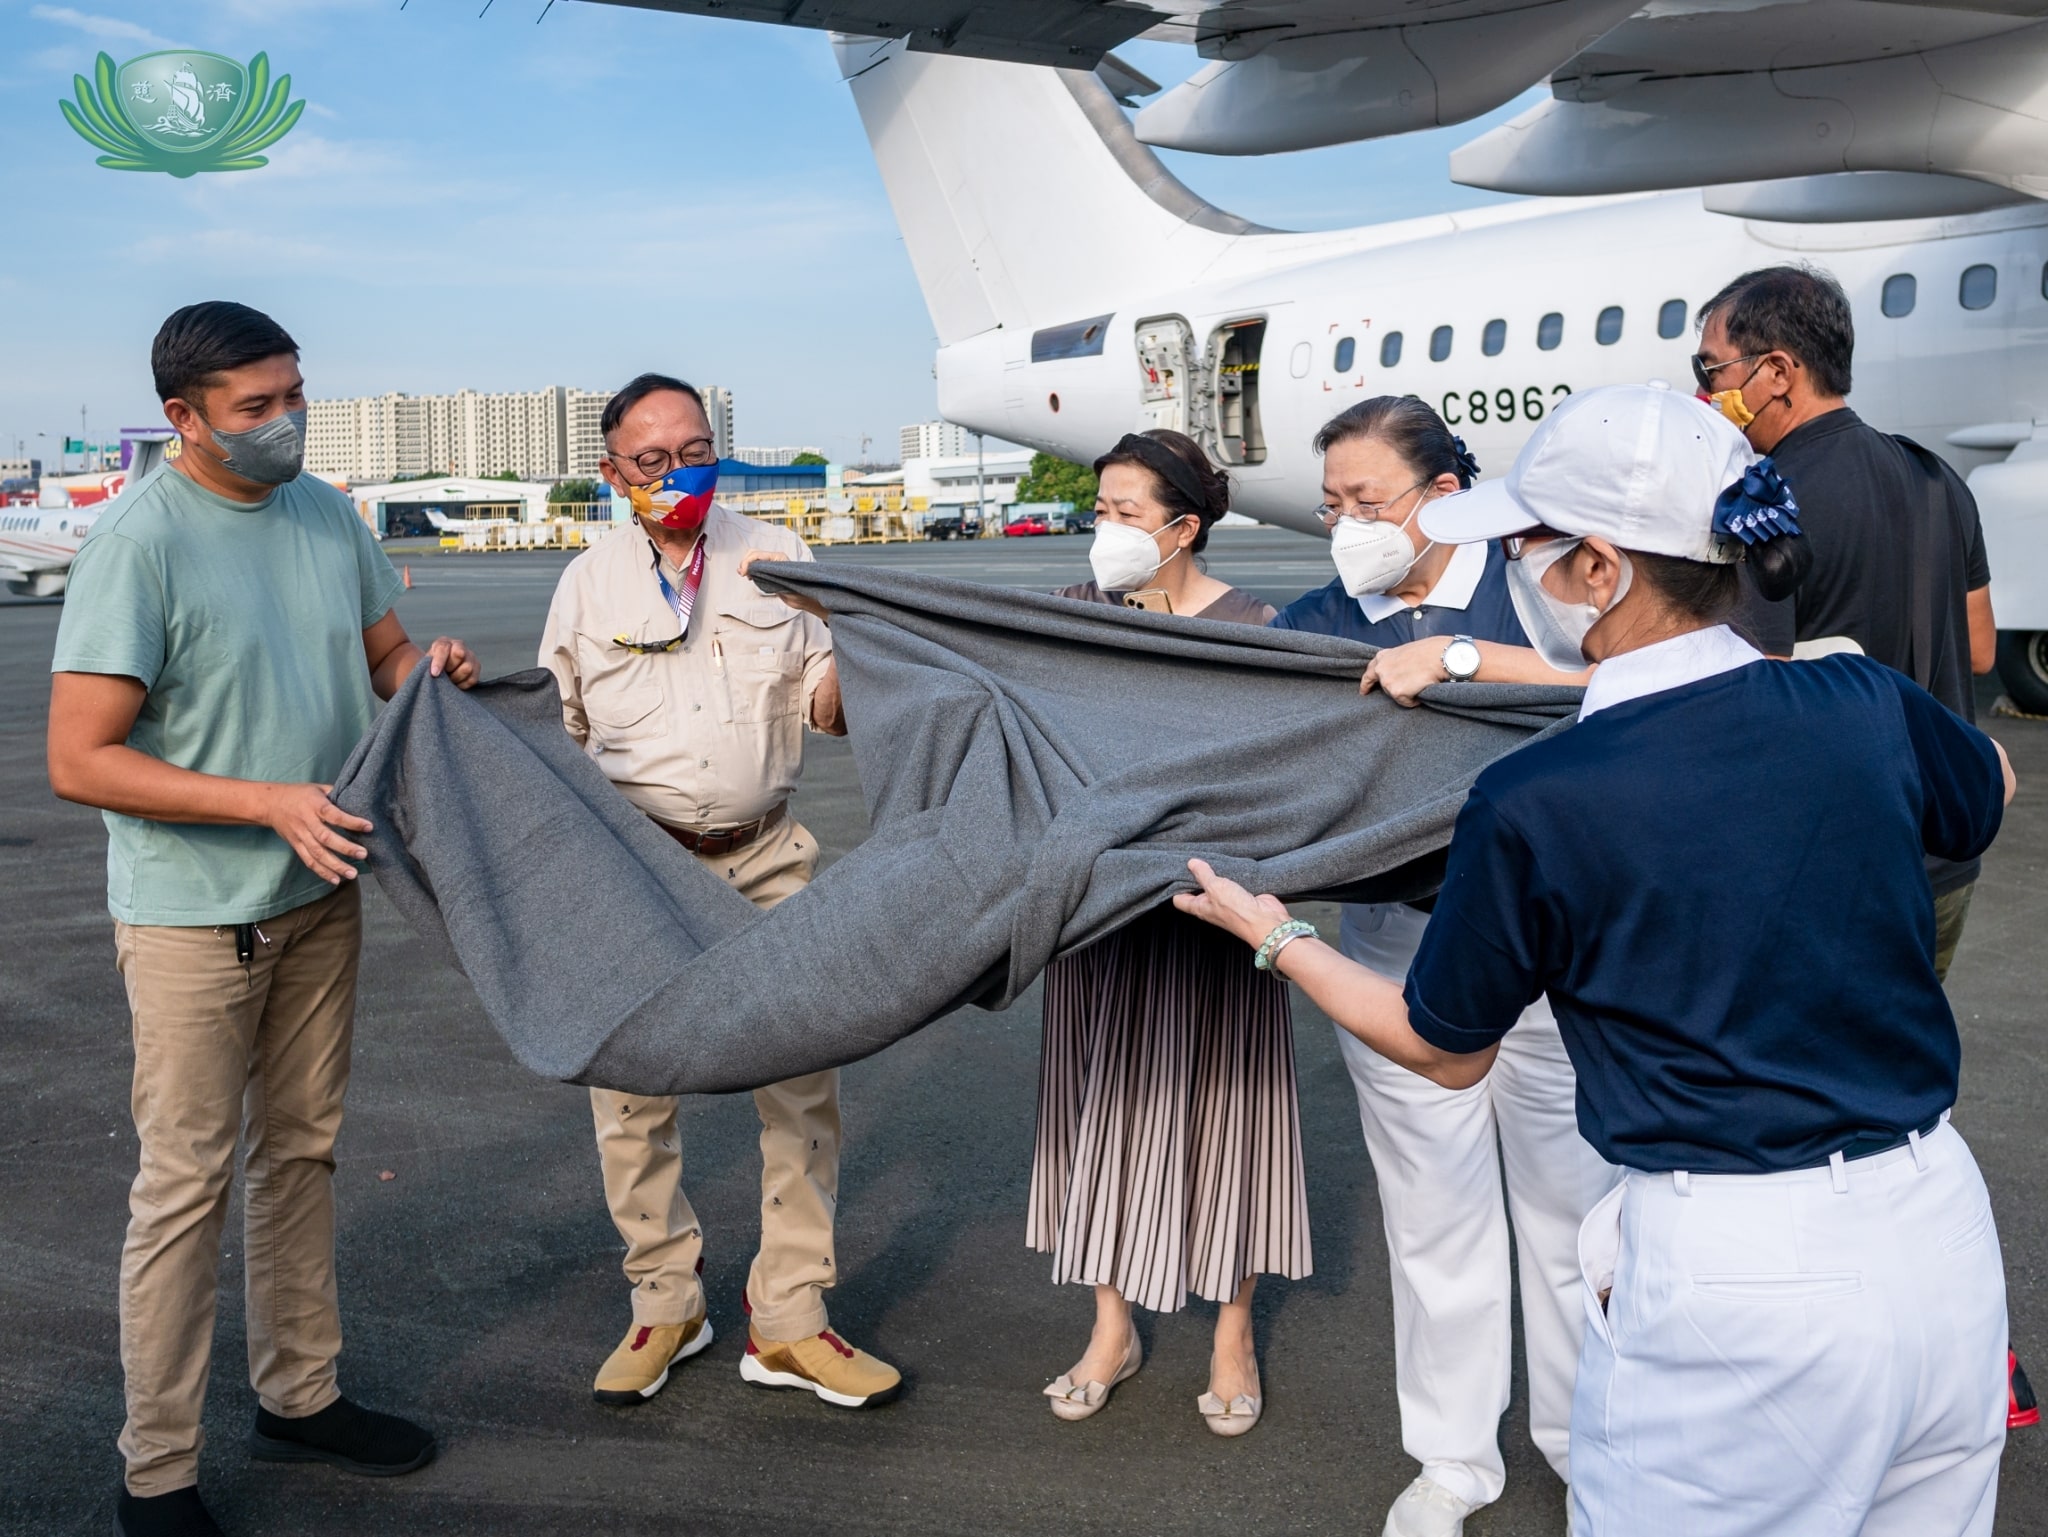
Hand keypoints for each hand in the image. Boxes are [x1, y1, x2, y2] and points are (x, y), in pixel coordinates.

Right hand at [264, 783, 373, 884]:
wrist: (270, 803)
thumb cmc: (300, 794)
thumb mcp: (318, 788)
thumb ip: (337, 794)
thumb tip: (361, 799)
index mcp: (314, 805)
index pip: (334, 815)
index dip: (351, 821)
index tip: (369, 827)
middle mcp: (307, 821)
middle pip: (325, 838)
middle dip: (346, 848)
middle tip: (364, 854)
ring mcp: (300, 835)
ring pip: (317, 853)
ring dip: (335, 865)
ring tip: (352, 873)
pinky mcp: (296, 846)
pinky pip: (309, 861)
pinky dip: (322, 872)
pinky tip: (336, 880)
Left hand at [425, 635, 479, 687]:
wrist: (438, 676)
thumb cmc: (428, 670)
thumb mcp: (423, 665)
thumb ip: (425, 664)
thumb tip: (428, 669)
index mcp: (443, 642)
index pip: (443, 647)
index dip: (439, 661)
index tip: (434, 674)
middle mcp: (459, 645)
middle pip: (459, 655)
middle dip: (450, 668)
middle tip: (444, 675)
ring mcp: (470, 655)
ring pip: (467, 668)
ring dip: (456, 678)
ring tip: (449, 680)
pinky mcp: (477, 667)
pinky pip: (473, 678)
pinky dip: (463, 684)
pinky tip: (456, 684)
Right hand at [740, 550, 828, 617]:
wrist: (805, 598)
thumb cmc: (797, 590)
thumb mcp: (780, 581)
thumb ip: (766, 574)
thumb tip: (751, 570)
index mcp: (779, 557)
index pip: (757, 554)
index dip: (747, 562)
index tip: (743, 573)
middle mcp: (775, 559)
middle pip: (754, 554)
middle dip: (745, 562)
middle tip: (742, 573)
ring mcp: (773, 565)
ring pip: (754, 559)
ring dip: (747, 565)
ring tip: (744, 574)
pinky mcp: (771, 573)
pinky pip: (757, 567)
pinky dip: (750, 570)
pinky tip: (749, 576)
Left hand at [1172, 858, 1293, 947]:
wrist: (1266, 920)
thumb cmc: (1238, 912)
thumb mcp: (1215, 888)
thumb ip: (1203, 874)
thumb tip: (1192, 864)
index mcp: (1200, 908)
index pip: (1180, 900)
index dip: (1175, 886)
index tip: (1175, 870)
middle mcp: (1212, 906)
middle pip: (1198, 890)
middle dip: (1196, 875)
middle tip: (1194, 858)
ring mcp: (1227, 901)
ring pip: (1216, 884)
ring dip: (1216, 872)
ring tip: (1212, 857)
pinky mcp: (1242, 895)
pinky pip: (1233, 882)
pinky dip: (1232, 873)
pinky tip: (1231, 863)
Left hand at [1360, 639, 1448, 706]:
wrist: (1440, 656)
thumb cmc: (1428, 652)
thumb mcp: (1405, 652)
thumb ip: (1395, 663)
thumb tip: (1397, 673)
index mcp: (1383, 657)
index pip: (1369, 672)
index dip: (1366, 683)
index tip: (1364, 691)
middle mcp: (1381, 669)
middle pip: (1385, 687)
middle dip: (1395, 688)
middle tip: (1409, 685)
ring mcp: (1387, 681)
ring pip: (1396, 695)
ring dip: (1407, 693)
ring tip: (1419, 681)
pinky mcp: (1397, 692)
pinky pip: (1406, 702)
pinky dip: (1414, 700)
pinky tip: (1422, 688)